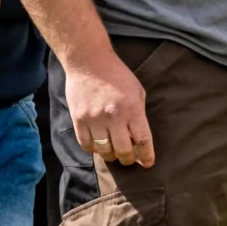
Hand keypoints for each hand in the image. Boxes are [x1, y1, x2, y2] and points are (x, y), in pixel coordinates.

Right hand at [66, 52, 154, 167]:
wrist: (89, 61)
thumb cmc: (117, 75)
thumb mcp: (137, 92)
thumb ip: (139, 115)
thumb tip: (138, 138)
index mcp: (132, 109)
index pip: (143, 141)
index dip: (147, 156)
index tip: (148, 163)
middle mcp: (113, 116)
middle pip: (123, 150)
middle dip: (129, 160)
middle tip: (130, 160)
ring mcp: (94, 119)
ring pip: (104, 150)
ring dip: (111, 156)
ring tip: (114, 154)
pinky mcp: (78, 119)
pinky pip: (86, 144)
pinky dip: (93, 149)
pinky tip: (98, 147)